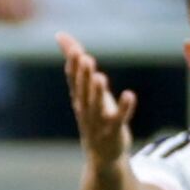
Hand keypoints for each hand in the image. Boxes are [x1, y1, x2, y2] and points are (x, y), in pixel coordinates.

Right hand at [59, 35, 135, 157]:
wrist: (101, 154)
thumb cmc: (93, 114)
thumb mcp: (84, 89)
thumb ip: (75, 62)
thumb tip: (60, 34)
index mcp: (78, 97)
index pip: (73, 79)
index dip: (74, 66)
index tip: (75, 51)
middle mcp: (86, 108)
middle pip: (83, 90)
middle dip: (84, 75)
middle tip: (86, 58)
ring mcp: (99, 121)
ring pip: (97, 104)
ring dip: (98, 91)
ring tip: (100, 76)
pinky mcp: (114, 130)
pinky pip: (119, 118)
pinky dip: (124, 107)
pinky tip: (129, 95)